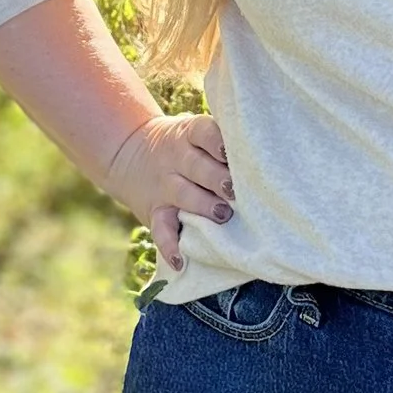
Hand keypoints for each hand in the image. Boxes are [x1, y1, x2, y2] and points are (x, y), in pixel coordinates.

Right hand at [100, 111, 232, 272]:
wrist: (128, 151)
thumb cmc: (184, 145)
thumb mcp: (194, 132)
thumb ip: (221, 140)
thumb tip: (264, 155)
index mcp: (189, 134)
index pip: (204, 133)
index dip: (218, 143)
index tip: (231, 153)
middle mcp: (175, 157)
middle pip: (196, 165)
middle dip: (217, 178)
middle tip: (235, 190)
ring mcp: (164, 185)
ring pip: (183, 194)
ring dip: (203, 206)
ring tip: (222, 215)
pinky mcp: (155, 211)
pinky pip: (160, 229)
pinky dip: (169, 246)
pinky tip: (179, 260)